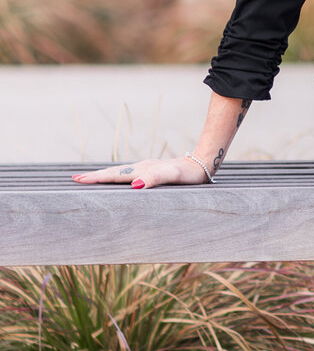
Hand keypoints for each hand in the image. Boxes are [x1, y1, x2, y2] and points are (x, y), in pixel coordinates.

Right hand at [72, 156, 210, 189]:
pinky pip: (128, 175)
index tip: (78, 180)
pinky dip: (115, 178)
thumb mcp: (173, 176)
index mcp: (142, 170)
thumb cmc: (188, 174)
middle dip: (94, 177)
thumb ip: (155, 179)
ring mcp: (146, 169)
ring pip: (119, 173)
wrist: (202, 165)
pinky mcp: (151, 172)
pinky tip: (115, 181)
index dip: (97, 179)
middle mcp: (141, 168)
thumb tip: (134, 185)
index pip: (115, 175)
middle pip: (113, 172)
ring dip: (103, 177)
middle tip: (75, 180)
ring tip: (88, 180)